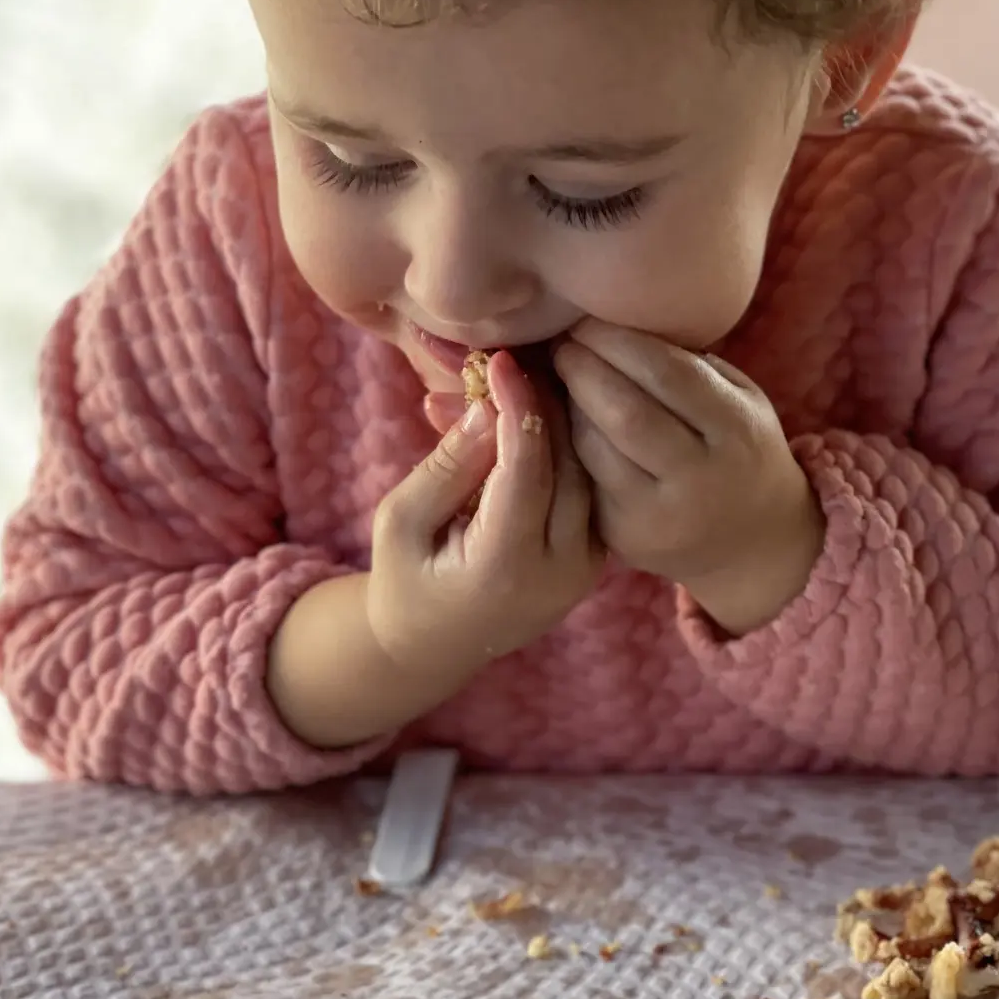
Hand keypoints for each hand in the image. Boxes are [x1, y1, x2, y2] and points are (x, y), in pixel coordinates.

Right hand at [368, 350, 604, 692]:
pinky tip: (546, 407)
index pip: (525, 471)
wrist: (436, 643)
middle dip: (546, 403)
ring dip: (563, 418)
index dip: (517, 407)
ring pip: (589, 471)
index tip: (501, 359)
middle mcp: (560, 572)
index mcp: (505, 568)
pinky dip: (569, 445)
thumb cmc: (406, 577)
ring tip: (533, 373)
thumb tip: (487, 407)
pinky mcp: (597, 556)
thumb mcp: (401, 522)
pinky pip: (591, 486)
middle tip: (523, 354)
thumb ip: (447, 467)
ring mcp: (587, 568)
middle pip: (569, 465)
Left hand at [552, 320, 824, 636]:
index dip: (617, 339)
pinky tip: (564, 414)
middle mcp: (701, 479)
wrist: (751, 542)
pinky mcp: (623, 537)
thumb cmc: (739, 450)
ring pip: (593, 445)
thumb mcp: (739, 400)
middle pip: (624, 410)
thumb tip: (615, 321)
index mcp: (737, 432)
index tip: (588, 318)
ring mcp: (659, 514)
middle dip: (583, 366)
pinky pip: (583, 476)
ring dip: (568, 401)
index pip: (667, 373)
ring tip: (561, 373)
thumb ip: (689, 364)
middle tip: (564, 341)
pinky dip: (568, 438)